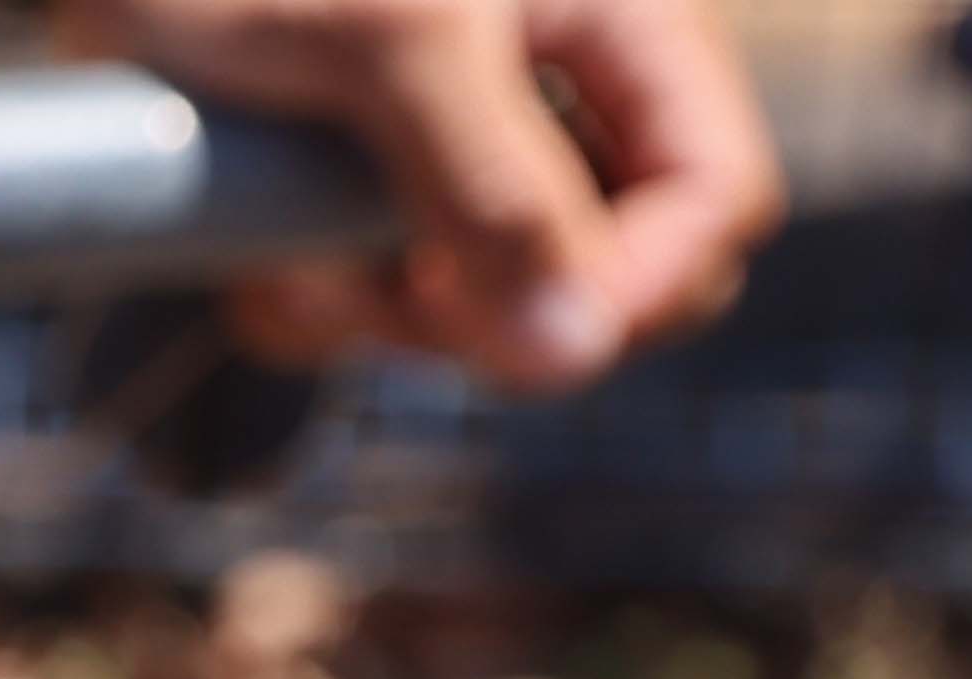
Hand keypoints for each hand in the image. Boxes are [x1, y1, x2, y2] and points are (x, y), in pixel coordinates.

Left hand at [68, 0, 781, 392]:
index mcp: (622, 21)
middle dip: (486, 314)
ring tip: (287, 252)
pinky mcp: (356, 198)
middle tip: (381, 282)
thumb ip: (495, 190)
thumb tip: (576, 353)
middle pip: (596, 281)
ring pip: (475, 316)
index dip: (642, 286)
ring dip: (374, 315)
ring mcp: (456, 152)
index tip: (521, 330)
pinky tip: (256, 262)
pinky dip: (311, 311)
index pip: (715, 197)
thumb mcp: (398, 44)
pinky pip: (370, 314)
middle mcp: (555, 92)